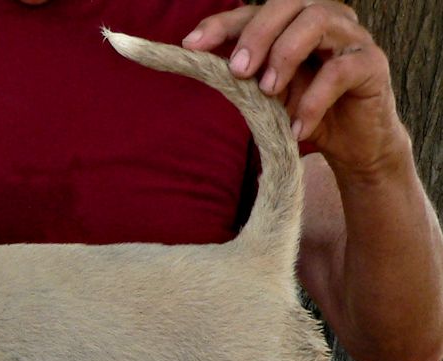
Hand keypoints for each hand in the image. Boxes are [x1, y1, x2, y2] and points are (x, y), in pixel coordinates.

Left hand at [184, 0, 409, 175]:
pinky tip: (297, 129)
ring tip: (268, 92)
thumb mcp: (268, 94)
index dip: (222, 24)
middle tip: (238, 70)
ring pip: (317, 21)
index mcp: (294, 21)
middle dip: (257, 34)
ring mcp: (351, 37)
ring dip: (285, 55)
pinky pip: (339, 71)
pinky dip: (312, 100)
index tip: (191, 45)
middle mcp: (324, 18)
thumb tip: (204, 65)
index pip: (254, 11)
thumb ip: (246, 75)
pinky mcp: (372, 64)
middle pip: (288, 3)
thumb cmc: (306, 112)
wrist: (353, 144)